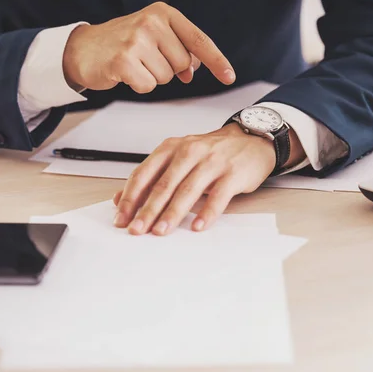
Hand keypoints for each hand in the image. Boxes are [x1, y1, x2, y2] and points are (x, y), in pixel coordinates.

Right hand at [63, 2, 234, 92]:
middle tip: (147, 59)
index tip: (229, 77)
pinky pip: (148, 86)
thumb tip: (194, 70)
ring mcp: (137, 40)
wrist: (84, 48)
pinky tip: (126, 73)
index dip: (217, 61)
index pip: (199, 40)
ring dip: (152, 77)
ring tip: (135, 64)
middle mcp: (152, 22)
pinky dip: (139, 86)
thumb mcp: (154, 37)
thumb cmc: (123, 43)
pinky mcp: (123, 60)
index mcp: (164, 13)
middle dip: (169, 69)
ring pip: (167, 77)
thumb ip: (179, 50)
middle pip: (183, 64)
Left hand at [112, 123, 276, 235]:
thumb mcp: (179, 158)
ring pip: (188, 190)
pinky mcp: (233, 174)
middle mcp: (190, 152)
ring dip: (173, 213)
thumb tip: (121, 199)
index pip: (144, 174)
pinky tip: (198, 226)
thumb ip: (152, 177)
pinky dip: (207, 212)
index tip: (122, 218)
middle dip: (148, 210)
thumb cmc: (212, 153)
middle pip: (164, 185)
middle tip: (137, 230)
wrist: (251, 140)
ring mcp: (212, 162)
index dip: (131, 198)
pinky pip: (218, 196)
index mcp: (172, 148)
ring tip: (161, 231)